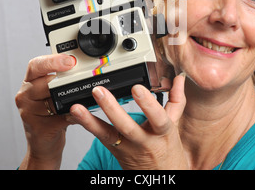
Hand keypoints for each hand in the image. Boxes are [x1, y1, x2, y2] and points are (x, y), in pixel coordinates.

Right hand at [15, 54, 75, 168]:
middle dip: (65, 80)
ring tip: (83, 97)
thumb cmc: (50, 115)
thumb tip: (87, 70)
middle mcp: (25, 95)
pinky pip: (60, 118)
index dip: (53, 61)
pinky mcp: (38, 128)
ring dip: (71, 100)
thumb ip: (62, 81)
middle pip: (45, 82)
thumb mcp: (53, 94)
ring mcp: (28, 112)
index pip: (36, 65)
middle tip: (80, 77)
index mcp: (29, 82)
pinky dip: (74, 115)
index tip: (70, 61)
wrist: (44, 144)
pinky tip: (80, 114)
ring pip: (53, 101)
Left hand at [69, 73, 187, 169]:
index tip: (137, 88)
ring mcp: (126, 148)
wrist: (160, 177)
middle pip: (127, 127)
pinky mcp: (114, 151)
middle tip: (99, 91)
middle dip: (112, 109)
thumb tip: (179, 78)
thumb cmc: (168, 149)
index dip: (148, 104)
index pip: (158, 118)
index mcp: (162, 133)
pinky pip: (99, 138)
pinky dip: (87, 124)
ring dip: (90, 120)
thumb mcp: (175, 124)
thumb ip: (176, 99)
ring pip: (107, 135)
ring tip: (78, 106)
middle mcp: (143, 142)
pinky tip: (75, 113)